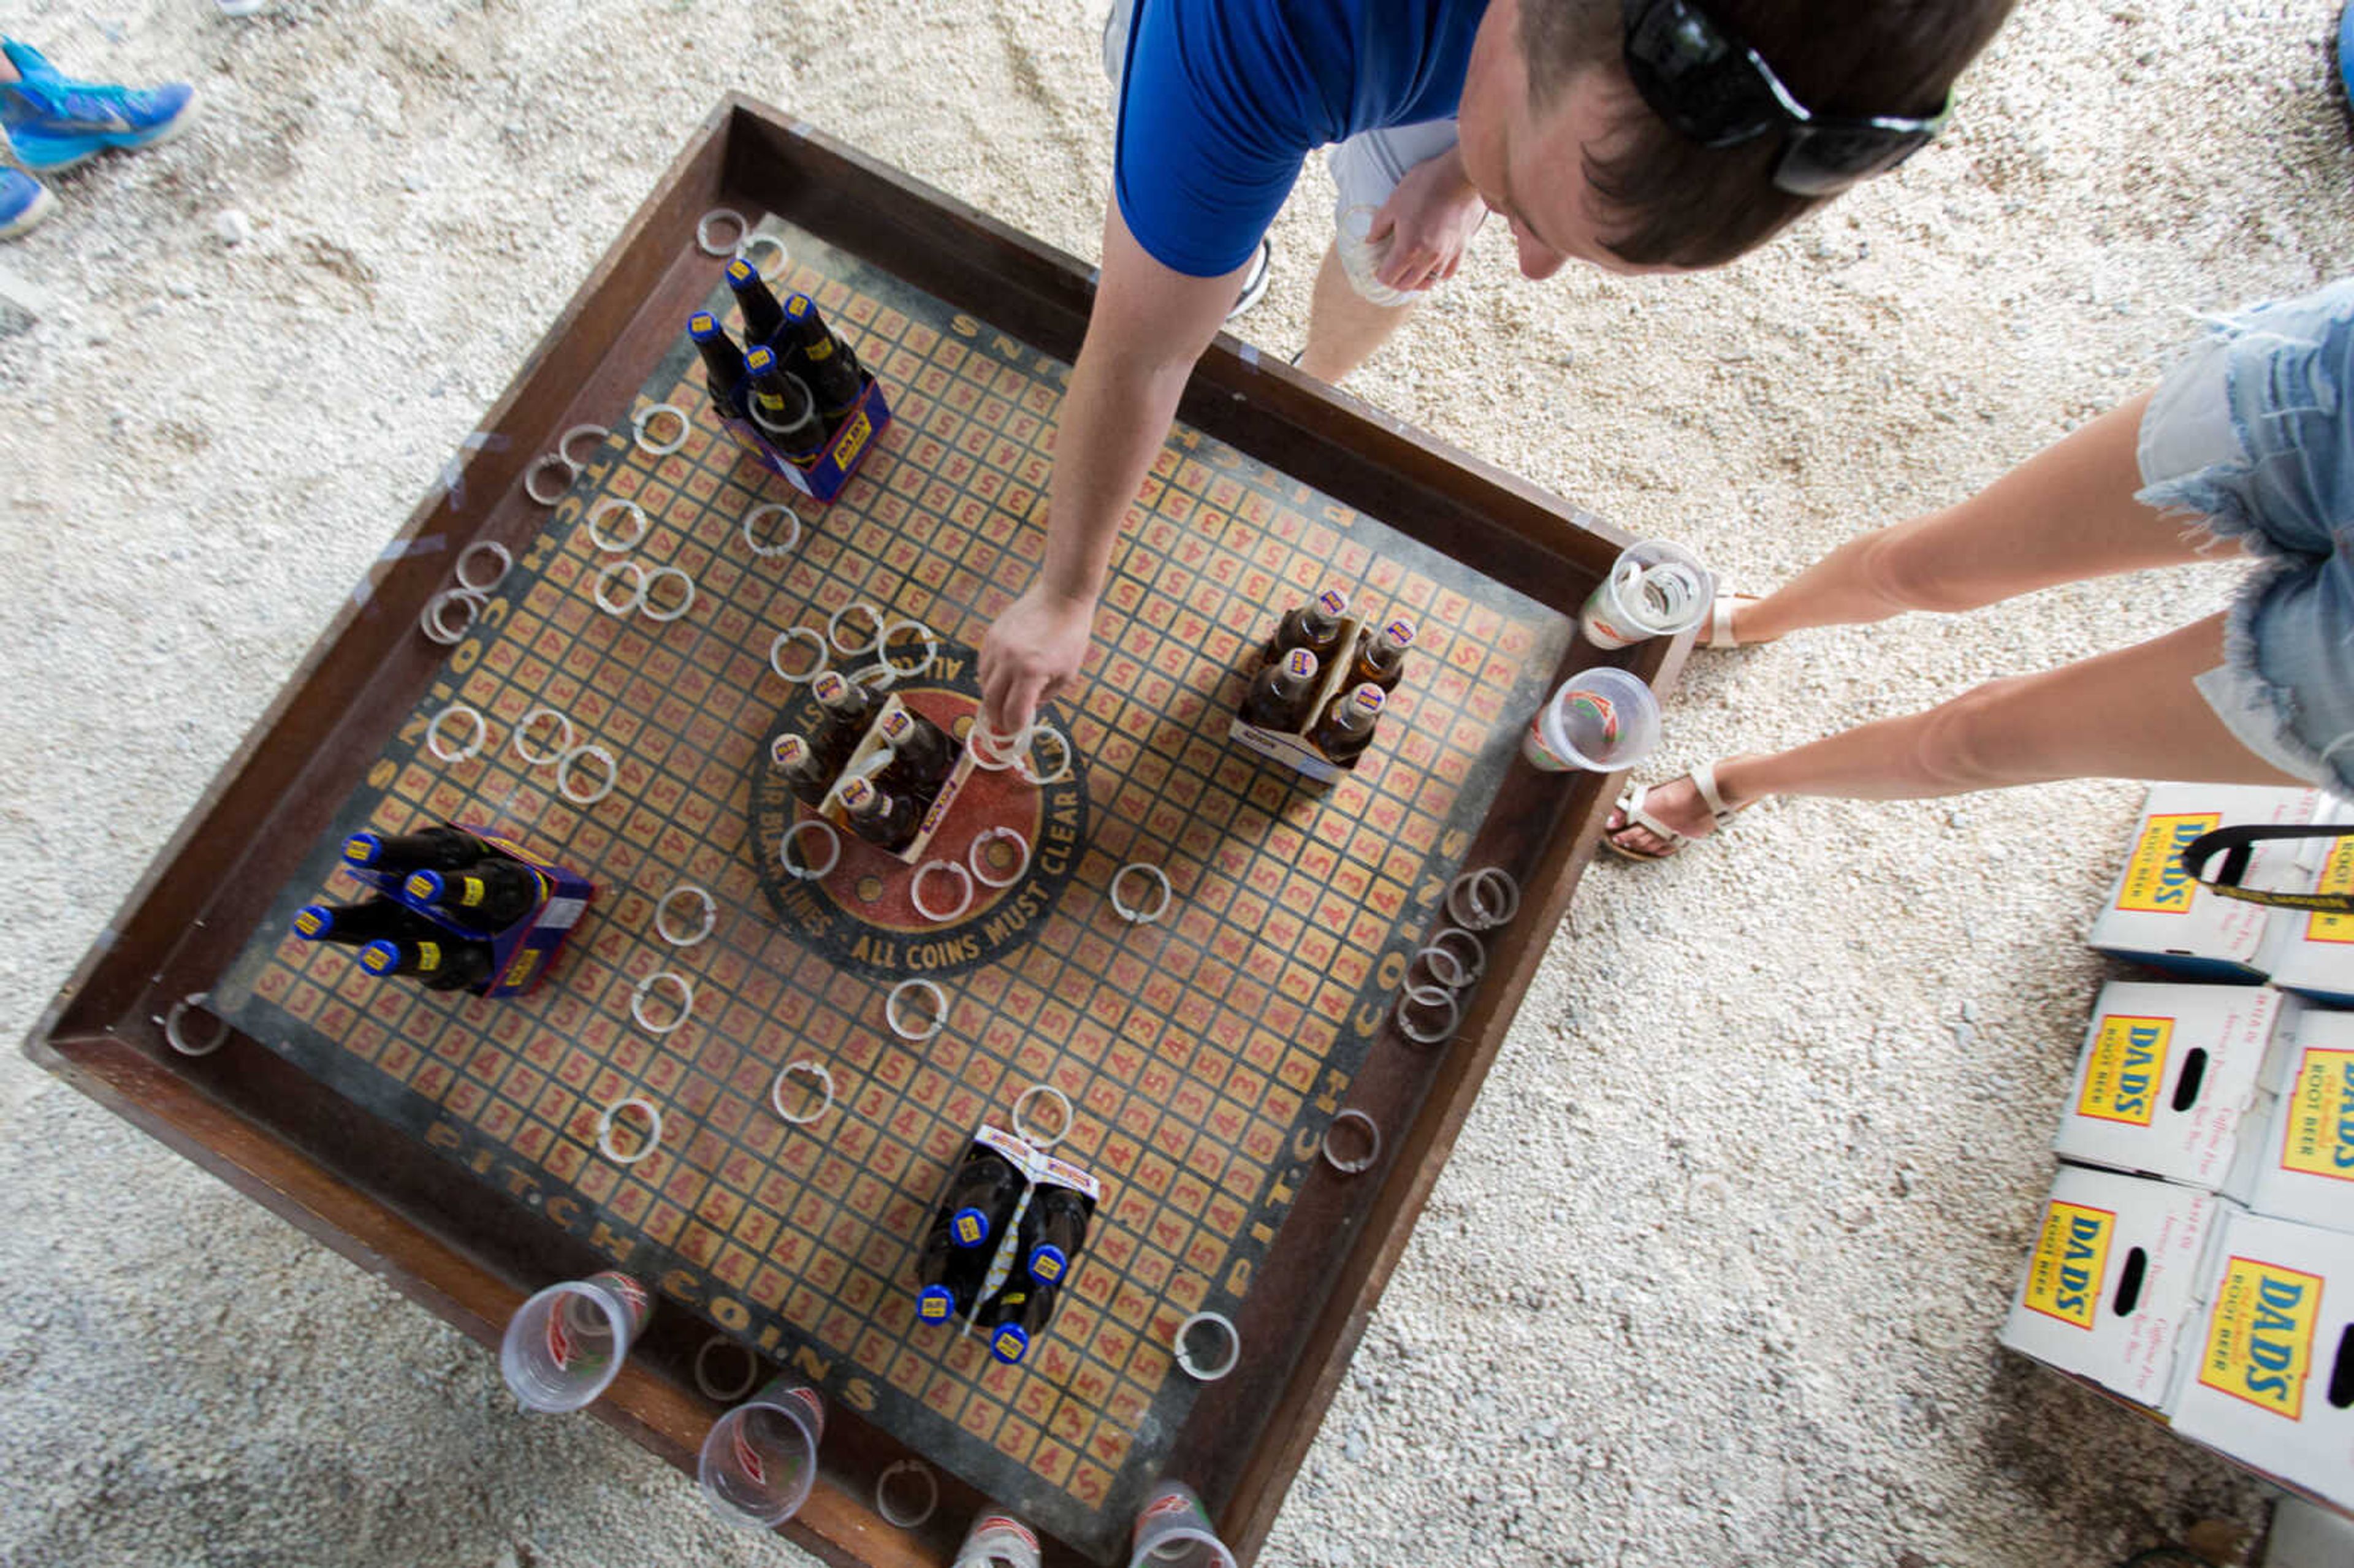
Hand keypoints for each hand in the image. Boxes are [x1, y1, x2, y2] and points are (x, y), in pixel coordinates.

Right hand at [979, 583, 1096, 735]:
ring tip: (1004, 701)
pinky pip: (983, 665)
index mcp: (1031, 672)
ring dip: (992, 697)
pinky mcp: (991, 635)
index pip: (1013, 712)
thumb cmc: (1070, 637)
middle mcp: (1008, 660)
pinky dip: (990, 677)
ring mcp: (996, 646)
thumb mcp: (1067, 674)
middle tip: (1004, 725)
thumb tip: (1026, 709)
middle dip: (996, 718)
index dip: (1013, 728)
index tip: (1015, 733)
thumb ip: (1045, 696)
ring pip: (983, 683)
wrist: (1061, 597)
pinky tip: (1003, 679)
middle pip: (990, 702)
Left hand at [1369, 146, 1488, 292]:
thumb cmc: (1425, 185)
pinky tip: (1432, 262)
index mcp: (1409, 248)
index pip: (1389, 278)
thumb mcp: (1393, 202)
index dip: (1380, 274)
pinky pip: (1447, 273)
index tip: (1378, 266)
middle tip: (1392, 268)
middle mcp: (1428, 258)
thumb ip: (1379, 226)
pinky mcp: (1462, 250)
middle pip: (1407, 285)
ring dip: (1416, 279)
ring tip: (1411, 268)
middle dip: (1395, 280)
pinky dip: (1437, 273)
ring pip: (1428, 283)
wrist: (1462, 175)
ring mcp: (1447, 256)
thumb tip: (1370, 241)